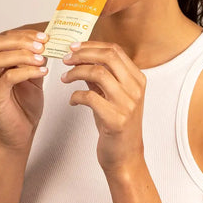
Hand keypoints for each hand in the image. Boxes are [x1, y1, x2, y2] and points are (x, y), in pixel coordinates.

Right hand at [0, 29, 48, 150]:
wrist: (20, 134)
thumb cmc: (25, 106)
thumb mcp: (34, 77)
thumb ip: (36, 60)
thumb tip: (47, 42)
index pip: (3, 39)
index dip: (23, 34)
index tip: (43, 36)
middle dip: (21, 40)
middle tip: (42, 44)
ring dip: (23, 55)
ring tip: (42, 58)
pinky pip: (7, 79)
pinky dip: (26, 72)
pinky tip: (42, 71)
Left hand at [61, 41, 146, 172]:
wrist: (125, 157)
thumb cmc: (117, 125)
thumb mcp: (112, 96)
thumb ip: (101, 76)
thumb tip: (81, 57)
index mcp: (137, 79)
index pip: (115, 50)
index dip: (92, 45)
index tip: (74, 47)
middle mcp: (135, 89)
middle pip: (108, 56)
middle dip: (83, 54)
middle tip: (66, 59)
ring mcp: (128, 104)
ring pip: (98, 73)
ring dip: (76, 73)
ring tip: (65, 78)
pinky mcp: (116, 119)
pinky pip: (90, 97)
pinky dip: (76, 96)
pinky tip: (72, 101)